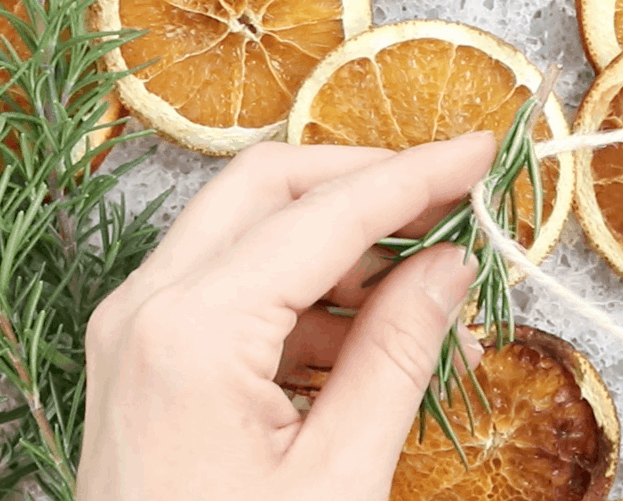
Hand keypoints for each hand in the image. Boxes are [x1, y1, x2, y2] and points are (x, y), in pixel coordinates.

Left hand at [77, 132, 495, 500]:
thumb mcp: (341, 477)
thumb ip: (399, 351)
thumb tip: (452, 263)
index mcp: (192, 330)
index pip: (326, 212)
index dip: (415, 175)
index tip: (480, 154)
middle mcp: (150, 304)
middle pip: (273, 187)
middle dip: (369, 184)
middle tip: (451, 206)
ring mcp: (141, 325)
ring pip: (256, 229)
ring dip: (349, 248)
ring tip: (436, 298)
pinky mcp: (153, 351)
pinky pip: (243, 287)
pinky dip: (316, 297)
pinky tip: (380, 338)